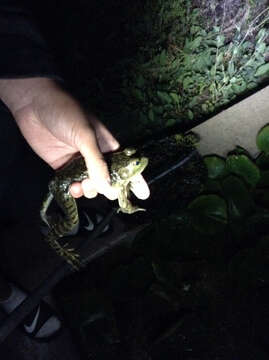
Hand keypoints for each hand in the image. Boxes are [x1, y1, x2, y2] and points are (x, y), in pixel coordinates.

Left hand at [0, 78, 149, 200]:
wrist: (34, 103)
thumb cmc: (67, 113)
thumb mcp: (86, 136)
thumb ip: (97, 164)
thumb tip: (109, 189)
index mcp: (108, 146)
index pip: (126, 165)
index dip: (135, 180)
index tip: (143, 196)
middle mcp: (96, 156)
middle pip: (108, 180)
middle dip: (106, 188)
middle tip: (95, 184)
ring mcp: (79, 162)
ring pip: (90, 185)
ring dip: (88, 190)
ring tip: (79, 185)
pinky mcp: (62, 166)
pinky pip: (72, 184)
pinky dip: (74, 190)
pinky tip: (71, 188)